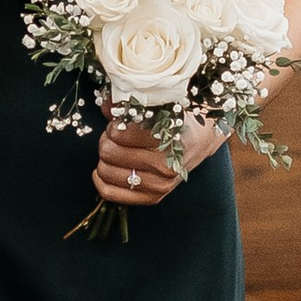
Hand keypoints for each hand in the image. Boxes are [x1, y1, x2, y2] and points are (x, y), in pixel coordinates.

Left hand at [93, 113, 231, 209]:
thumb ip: (128, 102)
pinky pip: (109, 193)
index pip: (119, 133)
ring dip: (106, 158)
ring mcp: (159, 185)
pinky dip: (100, 179)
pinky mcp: (152, 197)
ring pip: (106, 171)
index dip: (114, 124)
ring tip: (117, 149)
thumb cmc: (175, 120)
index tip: (121, 122)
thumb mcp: (156, 105)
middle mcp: (164, 165)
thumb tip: (106, 104)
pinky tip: (106, 166)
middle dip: (107, 139)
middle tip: (116, 135)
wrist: (199, 140)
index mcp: (166, 138)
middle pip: (109, 152)